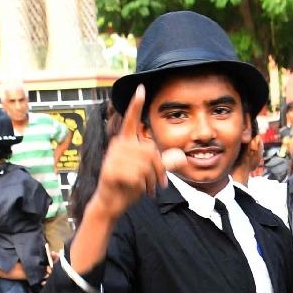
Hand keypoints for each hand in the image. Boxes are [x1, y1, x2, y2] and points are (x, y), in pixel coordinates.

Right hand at [91, 86, 185, 216]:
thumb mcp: (150, 174)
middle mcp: (117, 145)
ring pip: (145, 164)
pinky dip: (141, 186)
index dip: (136, 105)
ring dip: (151, 179)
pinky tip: (136, 189)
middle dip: (159, 170)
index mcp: (126, 142)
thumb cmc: (129, 186)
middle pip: (150, 151)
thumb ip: (164, 164)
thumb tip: (182, 157)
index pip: (131, 119)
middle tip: (159, 184)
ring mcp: (112, 158)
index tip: (141, 88)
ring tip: (147, 188)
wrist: (111, 203)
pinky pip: (136, 176)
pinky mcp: (110, 171)